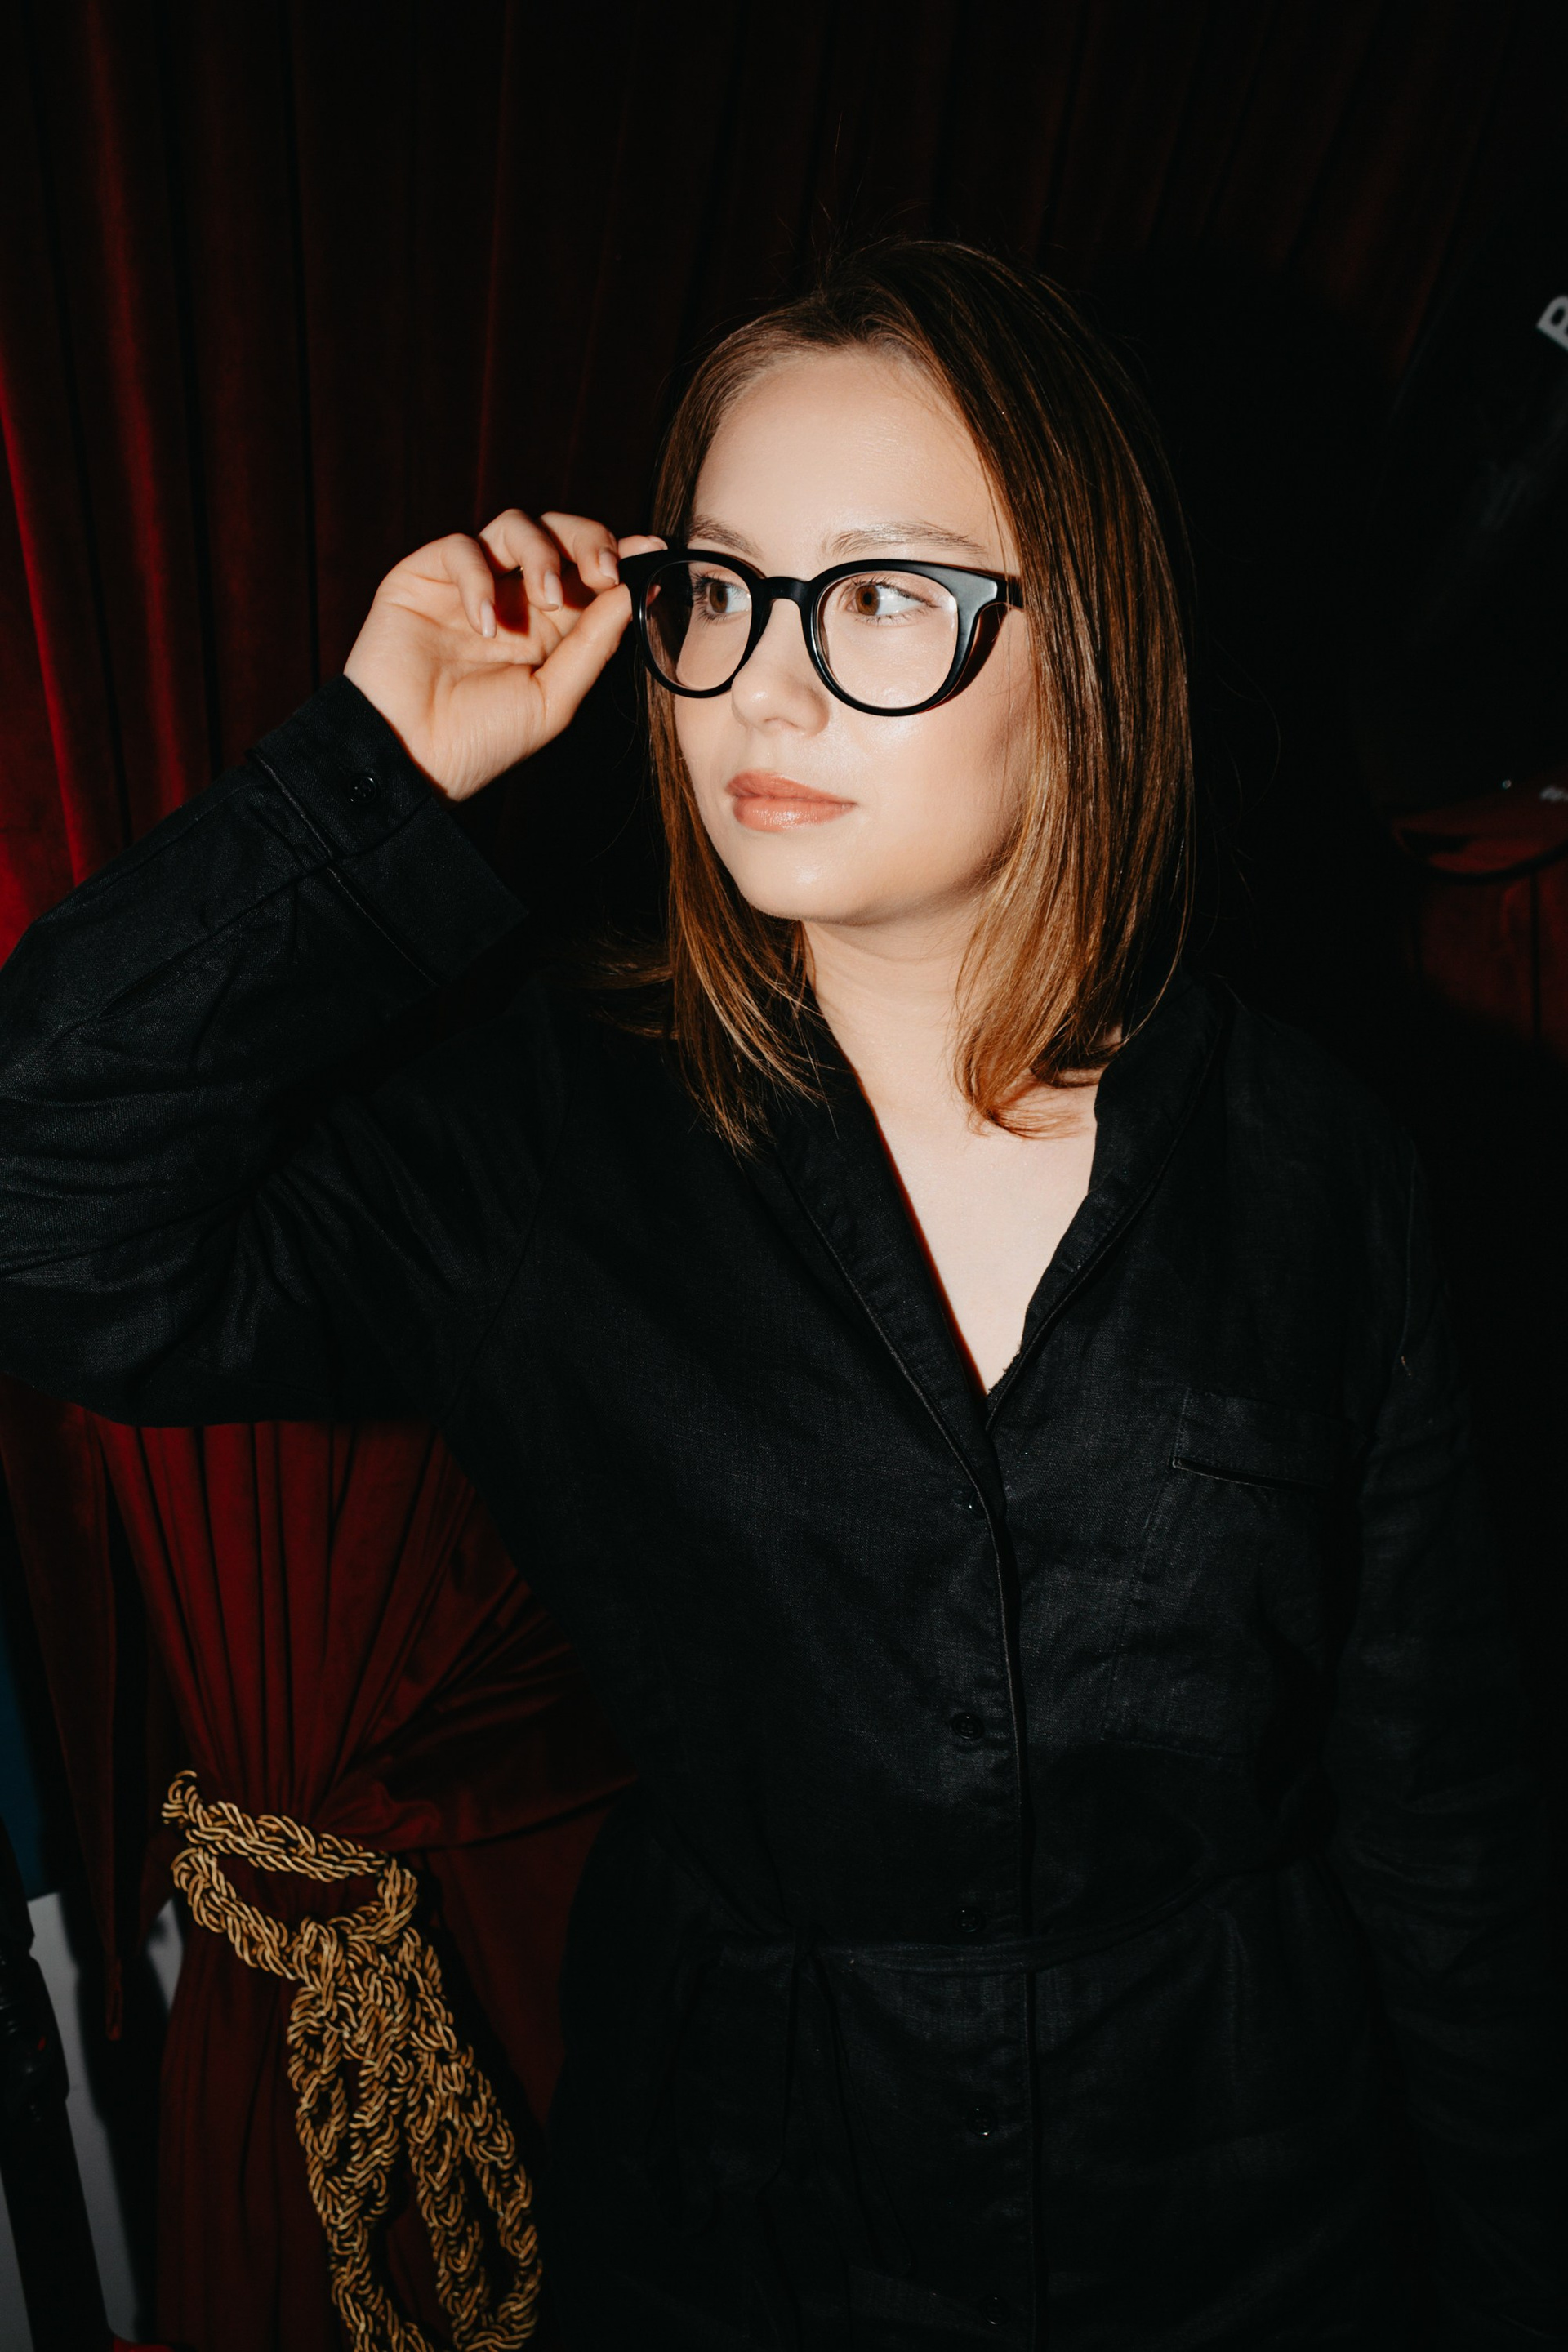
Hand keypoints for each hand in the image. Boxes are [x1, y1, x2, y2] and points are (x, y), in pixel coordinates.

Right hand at [343, 509, 664, 799]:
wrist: (411, 761)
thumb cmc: (482, 741)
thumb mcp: (554, 699)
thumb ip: (592, 644)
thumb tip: (633, 590)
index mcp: (548, 627)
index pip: (588, 571)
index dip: (619, 553)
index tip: (651, 549)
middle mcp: (511, 598)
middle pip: (557, 534)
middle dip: (587, 540)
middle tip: (602, 570)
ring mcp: (467, 585)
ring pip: (513, 526)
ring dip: (541, 553)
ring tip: (547, 600)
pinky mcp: (421, 578)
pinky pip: (460, 549)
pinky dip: (478, 577)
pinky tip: (485, 626)